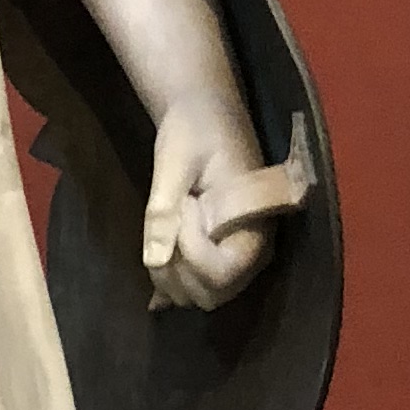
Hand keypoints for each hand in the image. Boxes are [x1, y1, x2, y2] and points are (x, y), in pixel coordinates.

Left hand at [140, 85, 275, 312]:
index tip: (185, 205)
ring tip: (166, 227)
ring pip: (201, 296)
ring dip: (171, 274)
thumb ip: (163, 210)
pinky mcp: (220, 254)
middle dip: (178, 268)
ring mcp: (238, 255)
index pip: (223, 273)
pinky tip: (156, 259)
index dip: (191, 250)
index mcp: (255, 224)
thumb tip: (154, 260)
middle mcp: (254, 248)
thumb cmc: (194, 130)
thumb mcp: (174, 163)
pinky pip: (196, 288)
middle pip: (212, 295)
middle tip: (170, 219)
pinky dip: (171, 283)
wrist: (203, 113)